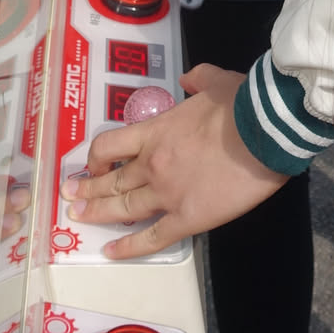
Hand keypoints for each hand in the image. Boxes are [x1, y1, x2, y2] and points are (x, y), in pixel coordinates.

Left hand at [60, 65, 284, 256]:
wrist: (264, 132)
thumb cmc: (241, 104)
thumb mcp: (214, 80)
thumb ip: (196, 79)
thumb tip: (187, 79)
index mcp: (155, 131)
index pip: (109, 146)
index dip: (96, 158)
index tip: (91, 165)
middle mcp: (152, 164)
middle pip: (111, 181)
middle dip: (87, 191)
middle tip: (69, 198)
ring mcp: (167, 194)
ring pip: (123, 209)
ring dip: (98, 215)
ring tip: (78, 220)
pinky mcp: (187, 218)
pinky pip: (152, 238)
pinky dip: (129, 248)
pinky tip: (111, 253)